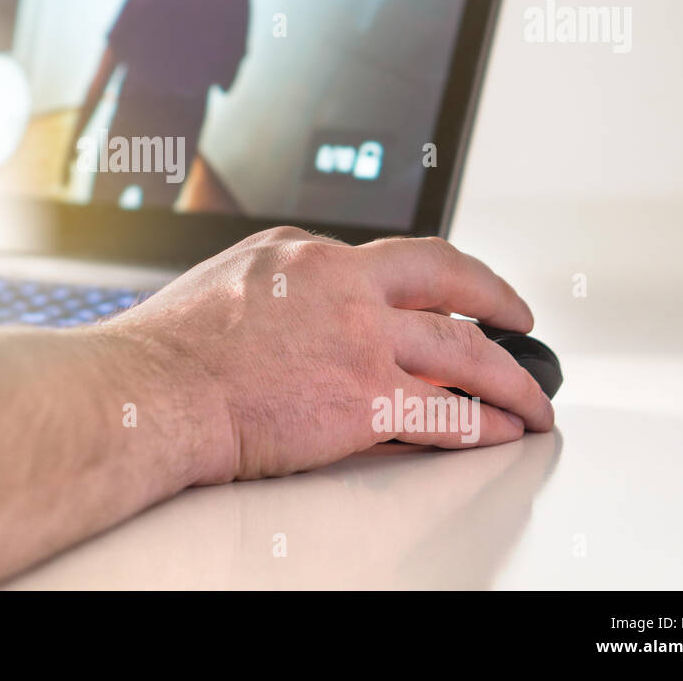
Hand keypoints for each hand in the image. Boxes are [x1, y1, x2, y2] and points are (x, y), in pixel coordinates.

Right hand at [109, 227, 554, 482]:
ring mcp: (359, 337)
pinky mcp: (365, 396)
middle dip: (496, 299)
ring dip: (510, 376)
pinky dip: (484, 423)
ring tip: (532, 397)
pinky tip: (500, 431)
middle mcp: (341, 282)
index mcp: (303, 251)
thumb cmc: (166, 350)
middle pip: (447, 278)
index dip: (425, 283)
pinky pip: (448, 411)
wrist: (151, 391)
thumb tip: (289, 313)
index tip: (443, 299)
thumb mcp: (222, 285)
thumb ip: (271, 290)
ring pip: (464, 349)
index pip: (386, 260)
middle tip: (519, 317)